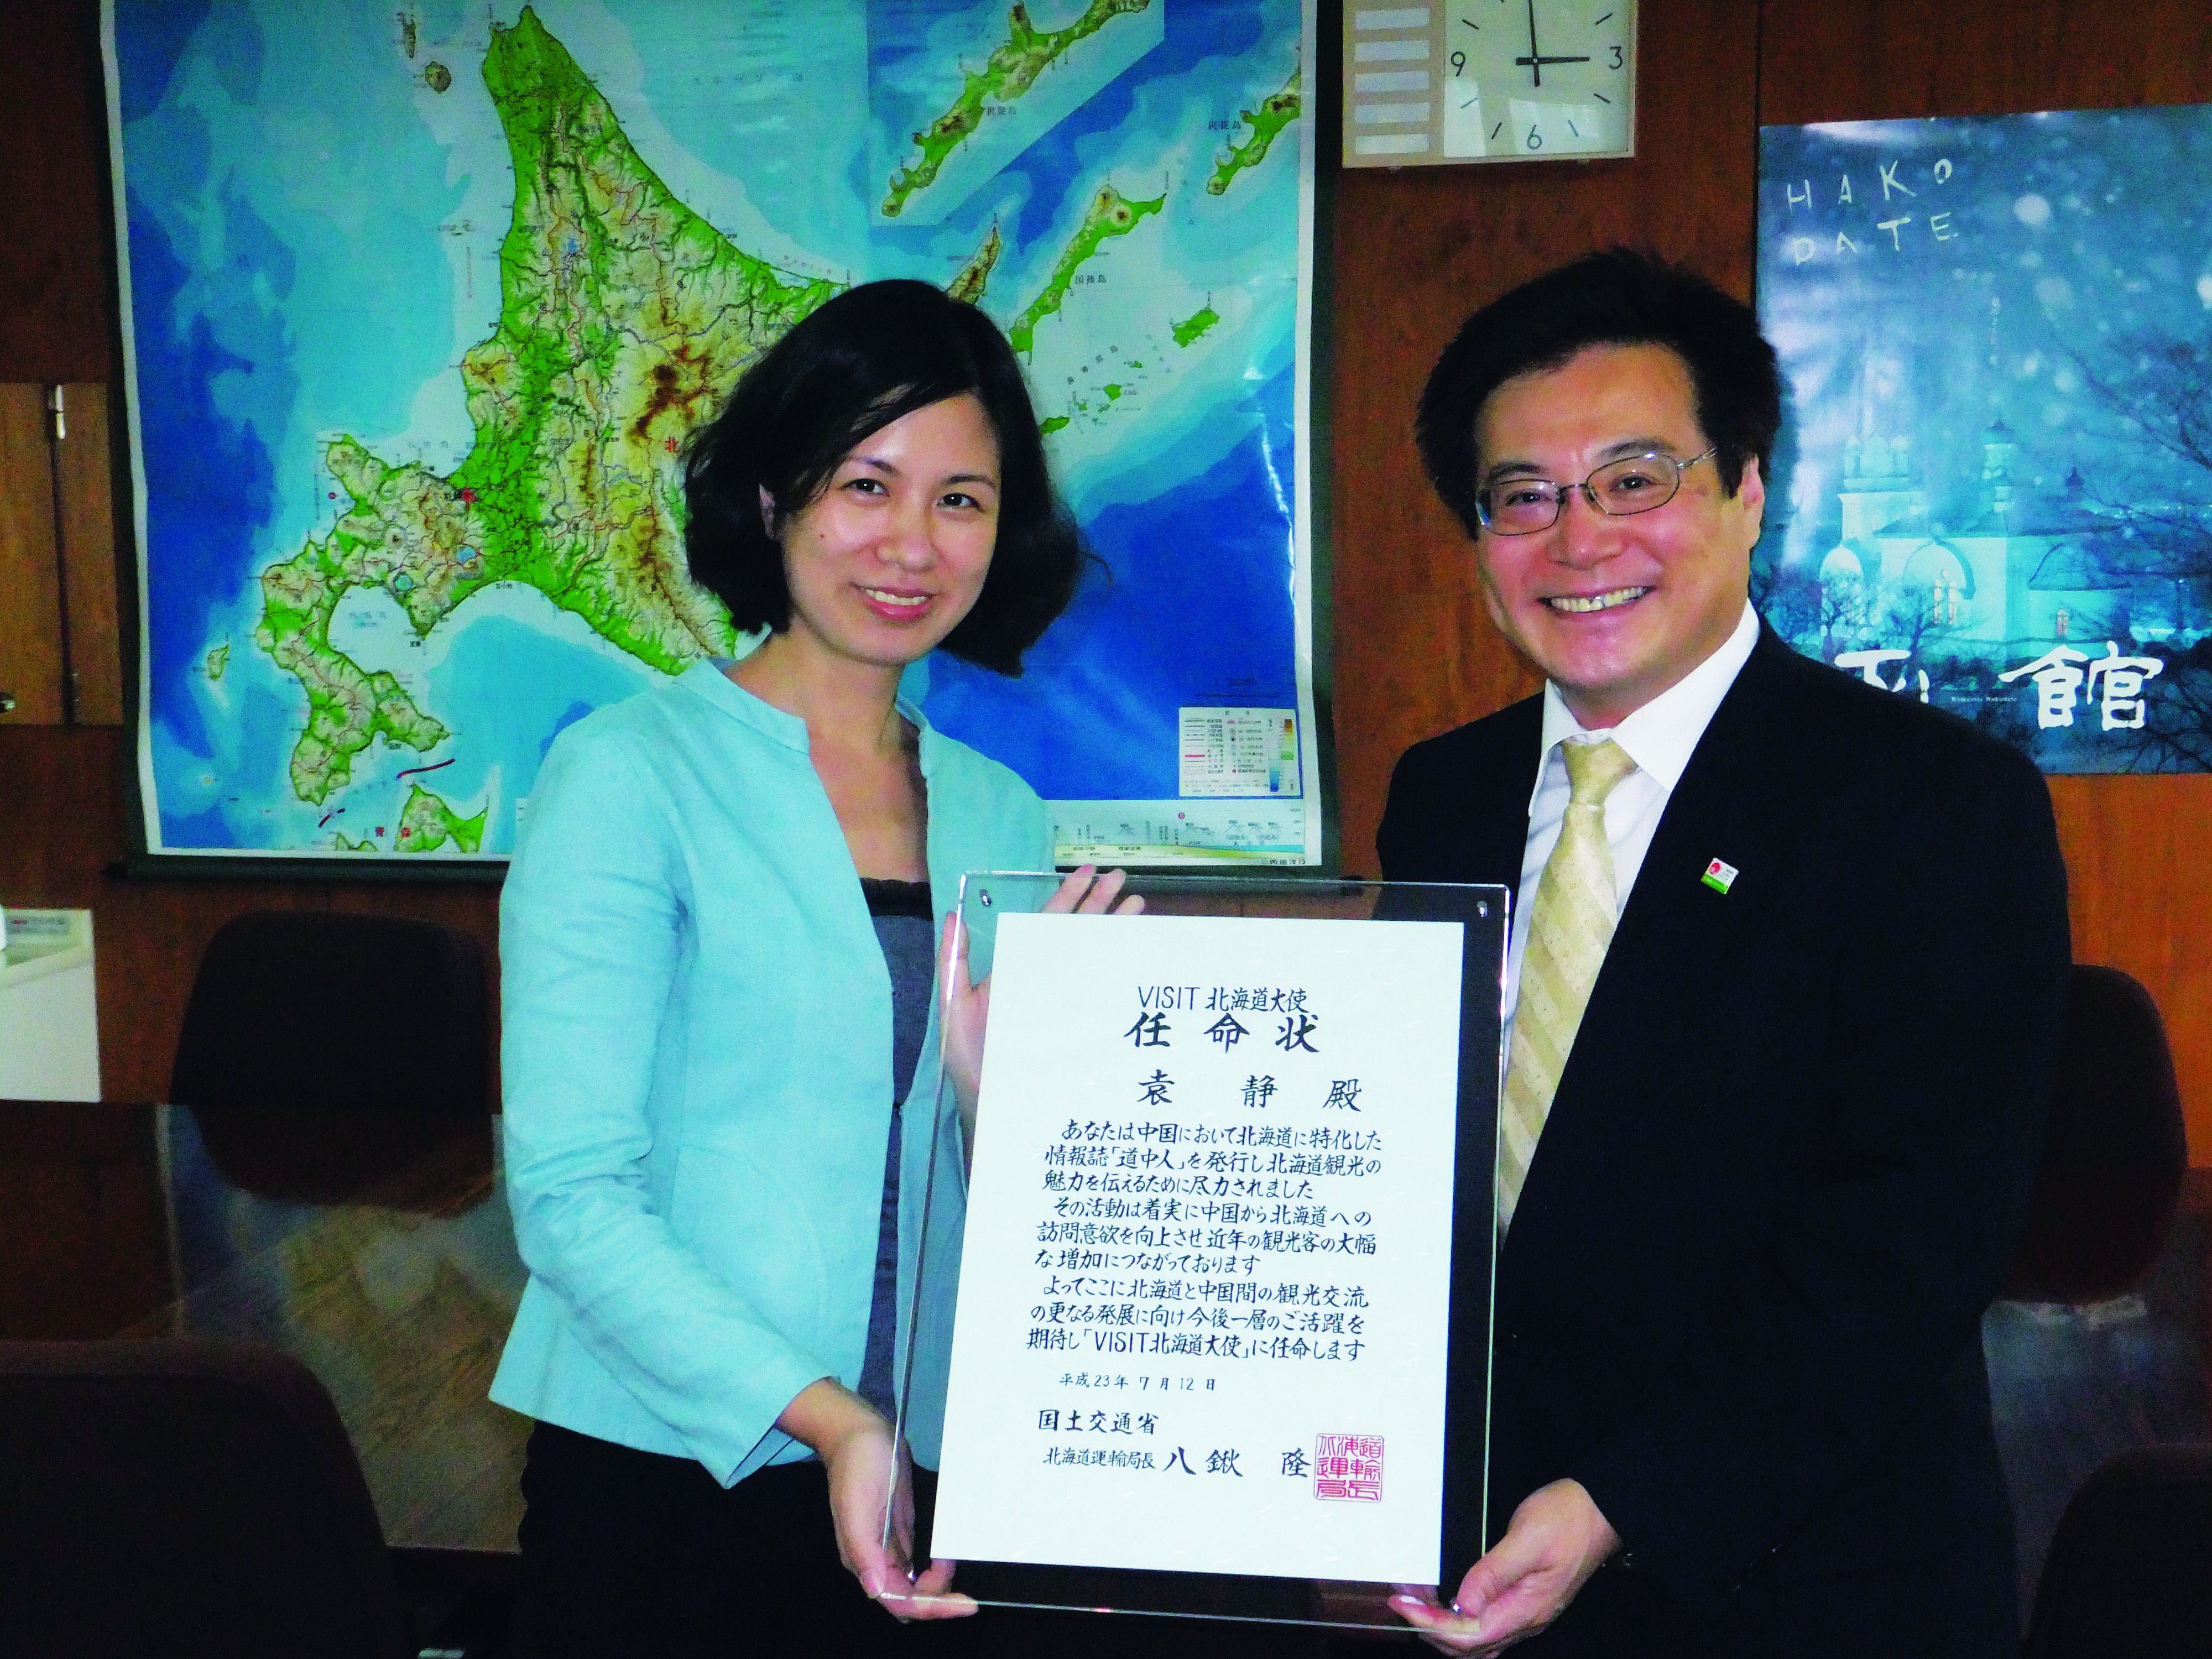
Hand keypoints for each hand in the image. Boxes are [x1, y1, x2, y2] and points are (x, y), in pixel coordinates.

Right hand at [777, 1378, 975, 1620]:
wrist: (859, 1431)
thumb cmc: (858, 1465)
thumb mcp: (856, 1504)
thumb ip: (862, 1550)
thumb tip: (875, 1590)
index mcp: (864, 1559)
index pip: (898, 1601)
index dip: (930, 1607)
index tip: (964, 1603)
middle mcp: (876, 1560)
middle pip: (910, 1599)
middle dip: (939, 1598)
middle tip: (967, 1585)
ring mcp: (889, 1546)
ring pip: (917, 1584)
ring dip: (940, 1583)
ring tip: (957, 1559)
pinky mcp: (900, 1530)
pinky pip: (920, 1562)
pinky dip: (938, 1566)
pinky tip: (951, 1553)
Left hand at [940, 865, 1143, 1140]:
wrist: (992, 1110)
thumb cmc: (971, 1061)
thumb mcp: (953, 1008)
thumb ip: (954, 962)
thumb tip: (955, 915)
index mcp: (1020, 970)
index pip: (1047, 924)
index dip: (1067, 896)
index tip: (1088, 872)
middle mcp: (1047, 980)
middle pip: (1078, 933)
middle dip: (1100, 904)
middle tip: (1123, 877)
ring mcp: (1068, 1003)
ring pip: (1096, 956)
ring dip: (1117, 929)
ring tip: (1139, 905)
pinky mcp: (1084, 1027)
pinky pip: (1107, 993)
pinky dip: (1125, 971)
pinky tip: (1142, 954)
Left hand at [1388, 1480, 1616, 1653]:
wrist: (1601, 1510)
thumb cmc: (1567, 1519)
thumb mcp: (1526, 1539)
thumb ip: (1493, 1573)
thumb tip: (1462, 1603)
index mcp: (1525, 1609)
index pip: (1466, 1634)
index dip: (1429, 1624)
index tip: (1402, 1605)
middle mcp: (1526, 1620)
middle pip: (1469, 1646)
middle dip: (1430, 1630)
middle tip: (1402, 1604)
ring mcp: (1528, 1613)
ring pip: (1479, 1641)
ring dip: (1444, 1630)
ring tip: (1417, 1606)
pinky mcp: (1527, 1602)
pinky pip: (1489, 1627)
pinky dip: (1461, 1622)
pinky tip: (1449, 1605)